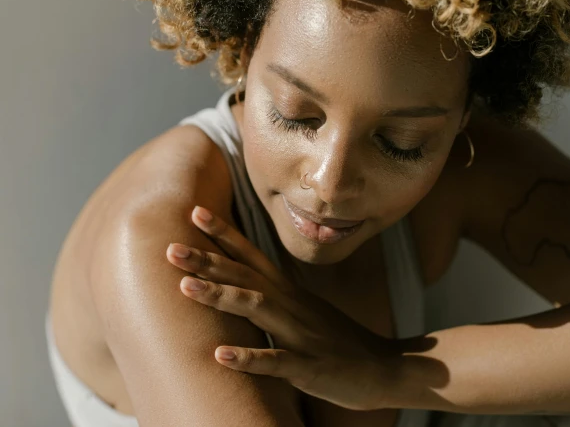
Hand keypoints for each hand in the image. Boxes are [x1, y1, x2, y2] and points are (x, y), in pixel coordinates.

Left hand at [165, 206, 400, 410]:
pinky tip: (220, 355)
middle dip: (207, 260)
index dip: (224, 234)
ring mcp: (300, 335)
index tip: (195, 211)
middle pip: (245, 276)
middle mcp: (292, 306)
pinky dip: (248, 358)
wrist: (387, 369)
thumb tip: (244, 288)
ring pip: (256, 308)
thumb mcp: (306, 313)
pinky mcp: (308, 367)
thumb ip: (276, 300)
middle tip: (170, 247)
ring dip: (221, 295)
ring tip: (185, 287)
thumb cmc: (340, 343)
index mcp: (290, 294)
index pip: (252, 256)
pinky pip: (275, 362)